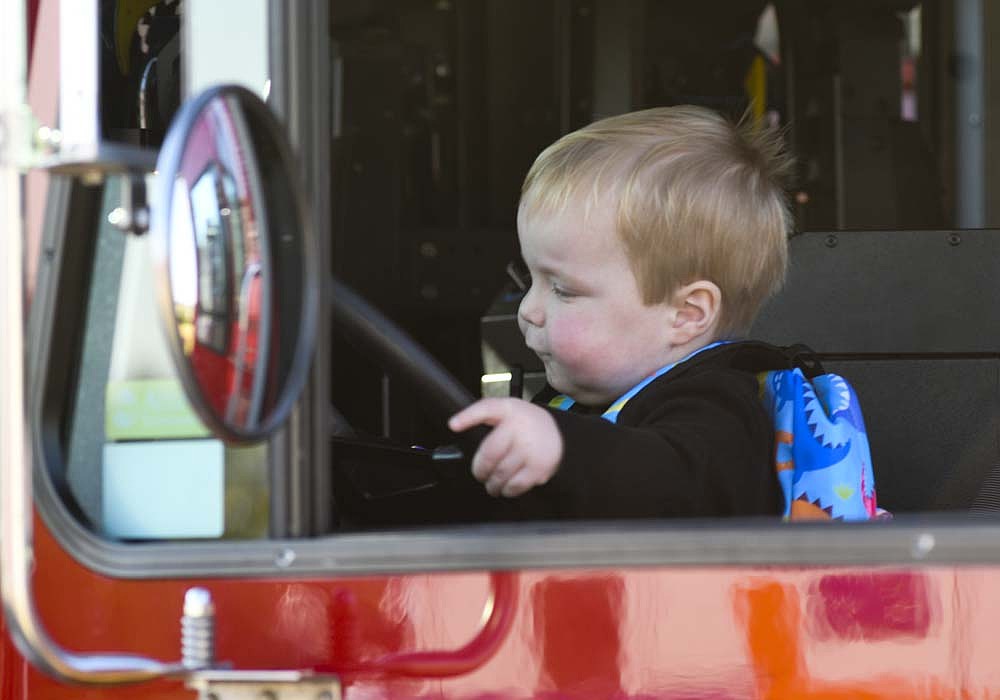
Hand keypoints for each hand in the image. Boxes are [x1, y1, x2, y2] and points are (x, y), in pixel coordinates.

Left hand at [448, 398, 562, 496]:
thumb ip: (479, 414)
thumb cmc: (523, 421)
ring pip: (501, 474)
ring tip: (492, 483)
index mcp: (509, 412)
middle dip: (480, 470)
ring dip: (492, 483)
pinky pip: (516, 485)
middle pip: (489, 455)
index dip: (467, 417)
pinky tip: (507, 486)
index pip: (486, 410)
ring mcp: (531, 450)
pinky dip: (508, 490)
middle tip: (480, 474)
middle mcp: (520, 429)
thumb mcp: (502, 409)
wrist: (556, 430)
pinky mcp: (540, 467)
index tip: (453, 425)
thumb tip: (454, 425)